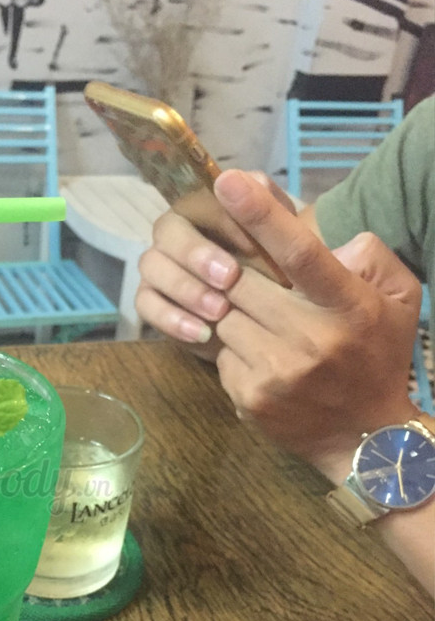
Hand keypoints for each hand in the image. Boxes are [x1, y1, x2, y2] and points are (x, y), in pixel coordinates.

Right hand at [135, 173, 296, 358]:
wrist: (265, 316)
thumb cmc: (274, 269)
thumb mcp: (287, 237)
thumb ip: (272, 206)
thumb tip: (248, 179)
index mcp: (203, 207)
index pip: (201, 201)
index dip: (224, 221)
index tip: (252, 246)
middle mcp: (175, 232)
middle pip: (168, 231)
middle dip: (197, 254)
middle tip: (229, 279)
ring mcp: (158, 266)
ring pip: (153, 266)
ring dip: (185, 288)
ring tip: (220, 311)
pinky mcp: (150, 301)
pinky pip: (146, 304)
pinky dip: (171, 318)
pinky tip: (201, 332)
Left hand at [211, 170, 421, 481]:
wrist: (365, 439)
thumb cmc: (378, 356)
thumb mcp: (399, 299)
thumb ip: (370, 255)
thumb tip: (323, 239)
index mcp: (349, 308)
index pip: (300, 252)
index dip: (262, 213)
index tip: (229, 180)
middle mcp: (310, 340)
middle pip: (242, 283)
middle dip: (239, 275)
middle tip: (251, 278)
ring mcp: (276, 373)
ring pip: (225, 316)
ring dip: (236, 313)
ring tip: (266, 325)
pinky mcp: (249, 398)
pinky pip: (221, 353)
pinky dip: (234, 349)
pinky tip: (263, 359)